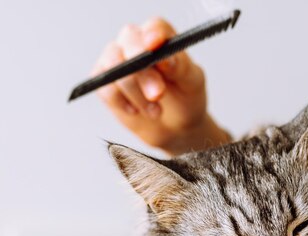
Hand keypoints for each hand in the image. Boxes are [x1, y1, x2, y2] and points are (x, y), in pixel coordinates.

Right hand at [92, 17, 229, 154]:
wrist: (176, 126)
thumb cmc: (186, 98)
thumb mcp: (192, 82)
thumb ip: (180, 67)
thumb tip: (163, 58)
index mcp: (161, 38)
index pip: (155, 26)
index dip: (153, 34)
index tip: (154, 46)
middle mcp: (135, 43)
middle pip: (129, 42)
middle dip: (143, 71)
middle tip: (158, 94)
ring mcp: (116, 60)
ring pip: (114, 66)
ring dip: (135, 92)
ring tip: (155, 111)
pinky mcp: (104, 81)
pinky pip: (105, 87)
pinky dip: (122, 102)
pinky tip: (136, 111)